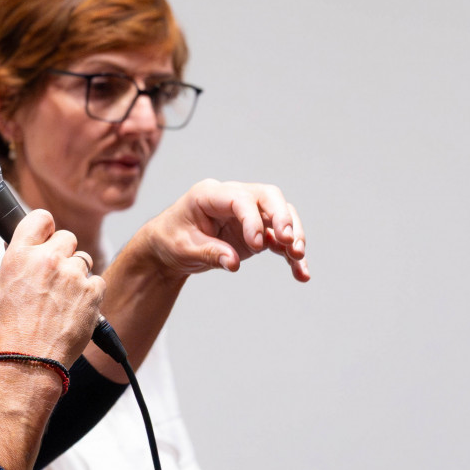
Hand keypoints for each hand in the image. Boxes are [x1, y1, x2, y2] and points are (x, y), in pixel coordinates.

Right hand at [0, 209, 105, 364]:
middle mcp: (47, 259)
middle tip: (57, 276)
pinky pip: (97, 281)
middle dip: (64, 253)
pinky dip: (90, 294)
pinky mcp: (92, 291)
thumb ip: (18, 260)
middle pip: (68, 237)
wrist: (31, 359)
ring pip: (84, 260)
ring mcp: (72, 274)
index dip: (46, 227)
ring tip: (63, 300)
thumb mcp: (2, 286)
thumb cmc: (13, 327)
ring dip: (77, 276)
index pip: (40, 218)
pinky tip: (76, 309)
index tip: (48, 236)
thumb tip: (27, 245)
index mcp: (20, 255)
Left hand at [137, 179, 309, 281]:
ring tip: (298, 257)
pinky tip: (301, 274)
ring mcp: (248, 213)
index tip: (257, 245)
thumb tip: (232, 263)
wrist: (168, 248)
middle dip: (282, 217)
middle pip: (267, 196)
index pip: (239, 199)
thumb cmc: (171, 241)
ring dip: (294, 235)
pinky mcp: (257, 231)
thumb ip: (208, 253)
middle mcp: (233, 198)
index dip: (252, 219)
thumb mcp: (183, 248)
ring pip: (280, 215)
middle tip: (289, 241)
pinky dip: (290, 255)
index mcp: (209, 195)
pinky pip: (279, 239)